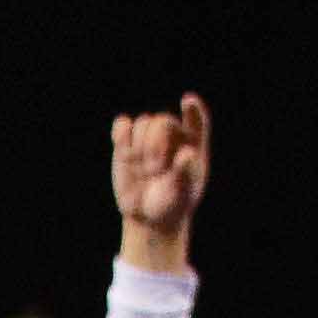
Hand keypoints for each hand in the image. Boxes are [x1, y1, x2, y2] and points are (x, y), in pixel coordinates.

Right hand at [111, 95, 209, 276]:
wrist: (148, 216)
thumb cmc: (171, 204)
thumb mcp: (182, 194)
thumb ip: (186, 172)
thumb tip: (187, 153)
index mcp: (193, 143)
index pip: (196, 120)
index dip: (193, 109)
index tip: (188, 101)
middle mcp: (173, 134)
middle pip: (163, 121)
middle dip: (155, 145)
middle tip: (153, 171)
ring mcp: (149, 136)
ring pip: (143, 122)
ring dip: (140, 147)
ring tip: (142, 171)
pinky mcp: (127, 142)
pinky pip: (122, 125)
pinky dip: (121, 133)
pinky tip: (122, 148)